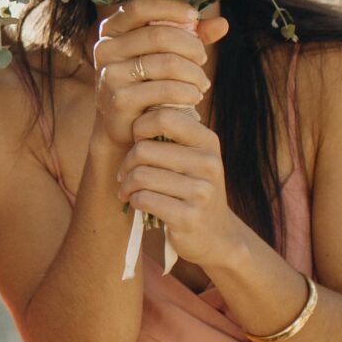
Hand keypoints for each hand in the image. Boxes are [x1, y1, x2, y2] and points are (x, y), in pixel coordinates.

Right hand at [89, 0, 224, 148]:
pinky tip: (194, 96)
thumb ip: (190, 36)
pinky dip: (188, 92)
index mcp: (112, 31)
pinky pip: (167, 89)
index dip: (171, 7)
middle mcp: (105, 49)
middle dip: (192, 46)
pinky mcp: (120, 100)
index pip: (140, 7)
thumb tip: (222, 23)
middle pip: (159, 35)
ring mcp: (110, 75)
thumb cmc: (147, 83)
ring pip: (168, 63)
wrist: (123, 126)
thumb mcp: (163, 54)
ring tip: (202, 83)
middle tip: (203, 59)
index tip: (195, 17)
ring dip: (195, 74)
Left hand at [115, 107, 254, 269]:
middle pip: (144, 149)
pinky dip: (134, 201)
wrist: (216, 236)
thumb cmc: (192, 188)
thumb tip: (137, 105)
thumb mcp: (192, 156)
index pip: (164, 116)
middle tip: (125, 174)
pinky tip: (137, 203)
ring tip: (128, 189)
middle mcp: (208, 163)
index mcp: (207, 141)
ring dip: (126, 185)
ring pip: (140, 175)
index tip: (137, 141)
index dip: (140, 127)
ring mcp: (201, 191)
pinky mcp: (189, 217)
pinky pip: (144, 199)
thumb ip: (172, 133)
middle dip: (127, 163)